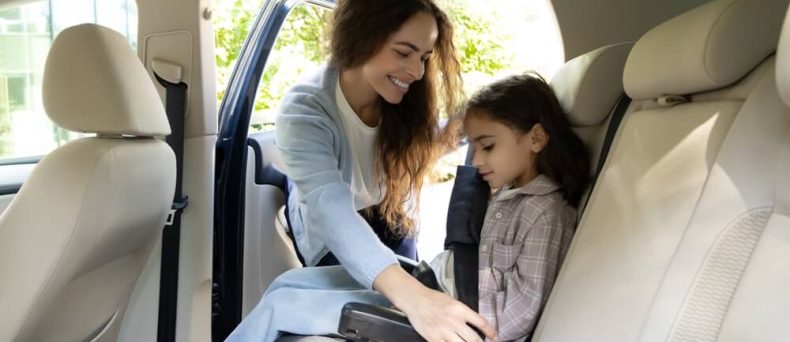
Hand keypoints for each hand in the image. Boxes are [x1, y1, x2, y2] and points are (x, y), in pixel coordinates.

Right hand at [374, 265, 496, 341]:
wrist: (415, 300)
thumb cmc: (434, 299)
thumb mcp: (453, 301)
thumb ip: (464, 313)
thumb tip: (476, 325)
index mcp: (460, 309)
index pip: (481, 323)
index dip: (491, 332)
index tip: (495, 338)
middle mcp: (454, 321)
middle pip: (474, 339)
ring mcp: (444, 331)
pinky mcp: (434, 339)